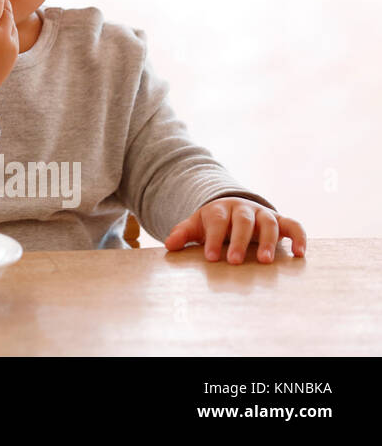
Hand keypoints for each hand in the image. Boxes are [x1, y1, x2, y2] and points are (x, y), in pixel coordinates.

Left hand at [164, 197, 306, 263]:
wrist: (233, 208)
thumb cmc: (214, 223)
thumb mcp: (196, 225)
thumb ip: (183, 233)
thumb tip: (169, 245)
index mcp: (220, 210)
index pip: (217, 221)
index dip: (214, 238)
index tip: (211, 258)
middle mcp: (243, 209)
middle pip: (242, 221)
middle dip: (238, 241)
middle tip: (234, 261)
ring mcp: (263, 214)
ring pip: (268, 223)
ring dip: (268, 241)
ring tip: (264, 261)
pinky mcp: (281, 221)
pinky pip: (294, 226)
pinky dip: (299, 237)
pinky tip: (300, 254)